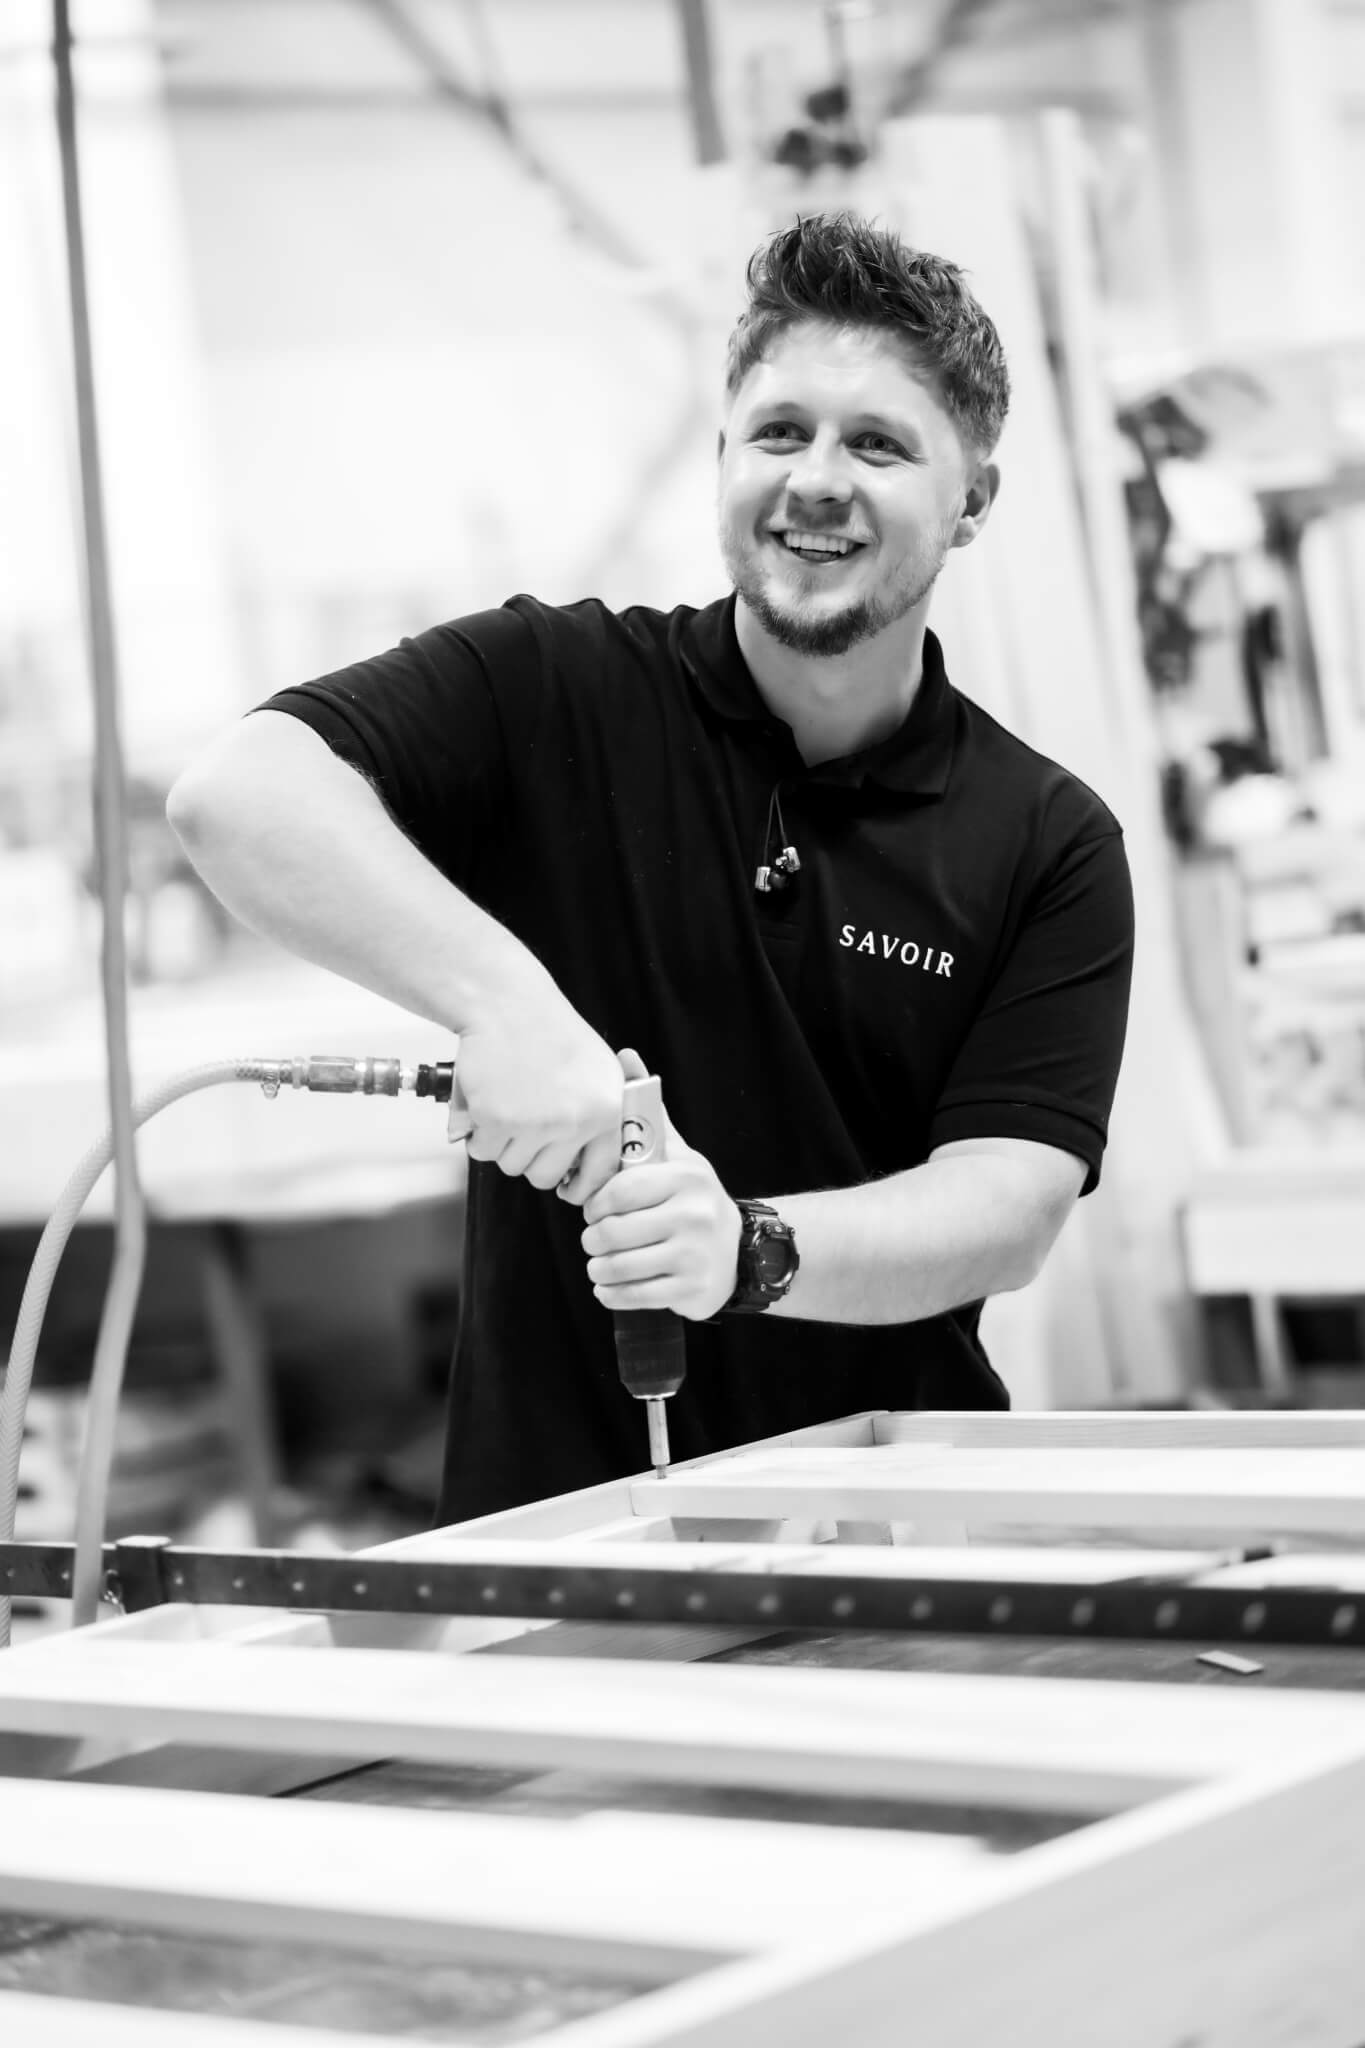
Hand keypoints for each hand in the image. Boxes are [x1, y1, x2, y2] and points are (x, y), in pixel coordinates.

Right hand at [456, 979, 625, 1204]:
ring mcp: (537, 1123)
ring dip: (502, 1145)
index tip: (567, 1186)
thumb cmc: (550, 1034)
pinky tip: (486, 1103)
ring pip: (513, 1166)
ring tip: (506, 1106)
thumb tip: (591, 1170)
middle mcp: (578, 1121)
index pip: (601, 1173)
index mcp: (609, 1110)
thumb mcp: (599, 1072)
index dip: (580, 1185)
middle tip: (523, 1127)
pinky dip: (478, 1135)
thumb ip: (601, 1118)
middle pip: (547, 1176)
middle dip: (531, 1159)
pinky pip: (484, 1151)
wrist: (508, 1004)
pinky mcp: (498, 1120)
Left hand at [580, 1050, 741, 1319]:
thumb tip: (625, 1055)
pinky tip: (611, 1285)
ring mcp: (695, 1255)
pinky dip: (611, 1293)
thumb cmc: (692, 1199)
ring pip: (617, 1266)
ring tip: (600, 1262)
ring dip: (598, 1268)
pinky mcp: (691, 1290)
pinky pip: (631, 1296)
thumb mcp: (677, 1155)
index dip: (595, 1202)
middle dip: (593, 1238)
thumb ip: (648, 1112)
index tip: (595, 1208)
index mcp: (685, 1177)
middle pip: (611, 1232)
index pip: (617, 1191)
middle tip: (596, 1238)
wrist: (741, 1253)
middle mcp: (694, 1214)